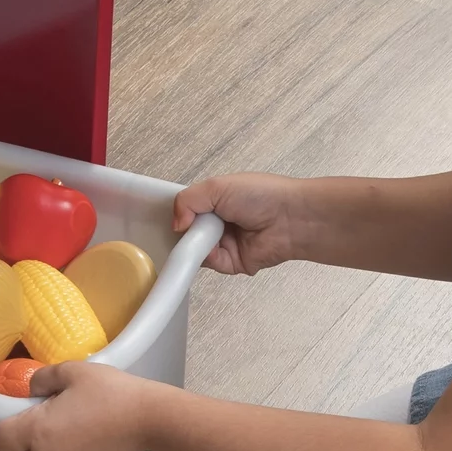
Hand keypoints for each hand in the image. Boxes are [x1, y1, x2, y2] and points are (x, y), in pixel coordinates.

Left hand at [0, 362, 162, 450]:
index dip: (0, 426)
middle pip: (17, 450)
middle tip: (48, 406)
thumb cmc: (110, 392)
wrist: (149, 419)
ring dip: (45, 438)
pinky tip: (86, 426)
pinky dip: (63, 445)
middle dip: (24, 431)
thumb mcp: (71, 371)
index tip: (16, 409)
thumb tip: (32, 390)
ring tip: (72, 413)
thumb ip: (41, 379)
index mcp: (37, 432)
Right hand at [172, 172, 316, 274]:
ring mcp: (225, 243)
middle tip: (182, 228)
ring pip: (195, 250)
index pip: (186, 209)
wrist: (292, 219)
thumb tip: (175, 224)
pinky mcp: (232, 263)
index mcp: (215, 201)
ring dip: (195, 244)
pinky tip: (212, 248)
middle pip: (187, 232)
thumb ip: (188, 200)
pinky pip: (210, 264)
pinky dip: (208, 258)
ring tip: (203, 235)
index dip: (175, 213)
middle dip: (182, 231)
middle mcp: (218, 222)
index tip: (159, 217)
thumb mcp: (217, 186)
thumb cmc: (262, 195)